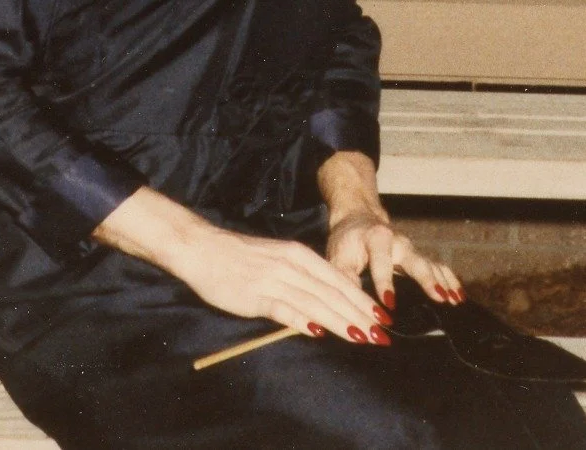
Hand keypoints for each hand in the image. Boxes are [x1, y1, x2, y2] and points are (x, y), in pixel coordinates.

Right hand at [172, 224, 390, 345]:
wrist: (203, 249)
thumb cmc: (240, 257)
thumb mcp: (277, 261)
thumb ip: (301, 280)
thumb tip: (325, 304)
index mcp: (298, 254)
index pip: (338, 280)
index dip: (362, 301)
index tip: (381, 318)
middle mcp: (291, 265)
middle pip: (332, 293)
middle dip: (359, 315)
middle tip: (381, 334)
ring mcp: (274, 279)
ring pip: (315, 302)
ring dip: (340, 322)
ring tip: (362, 337)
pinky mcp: (256, 295)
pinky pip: (285, 309)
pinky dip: (303, 320)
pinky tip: (319, 332)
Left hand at [317, 150, 461, 312]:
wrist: (358, 218)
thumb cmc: (347, 241)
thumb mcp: (338, 257)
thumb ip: (345, 279)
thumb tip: (352, 308)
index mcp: (376, 238)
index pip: (381, 262)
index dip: (384, 283)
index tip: (388, 304)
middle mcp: (398, 241)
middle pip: (415, 260)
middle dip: (427, 279)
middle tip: (439, 298)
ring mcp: (411, 248)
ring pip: (430, 264)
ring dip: (443, 282)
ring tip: (454, 301)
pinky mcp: (418, 256)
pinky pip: (438, 267)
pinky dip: (449, 280)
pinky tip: (458, 296)